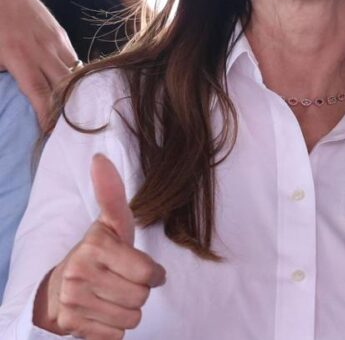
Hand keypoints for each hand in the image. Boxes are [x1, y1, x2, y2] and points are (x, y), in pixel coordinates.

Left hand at [0, 0, 78, 125]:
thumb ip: (3, 73)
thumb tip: (11, 94)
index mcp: (20, 57)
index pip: (41, 93)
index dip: (49, 115)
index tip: (52, 133)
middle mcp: (43, 50)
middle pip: (64, 84)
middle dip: (69, 108)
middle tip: (70, 128)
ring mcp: (54, 39)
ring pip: (73, 71)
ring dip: (75, 91)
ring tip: (77, 110)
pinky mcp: (59, 32)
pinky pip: (72, 57)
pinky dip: (74, 73)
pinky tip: (72, 83)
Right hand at [33, 154, 165, 338]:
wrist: (57, 290)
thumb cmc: (98, 254)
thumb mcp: (110, 224)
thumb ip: (112, 195)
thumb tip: (99, 158)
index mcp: (96, 245)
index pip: (148, 273)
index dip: (153, 275)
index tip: (145, 270)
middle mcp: (80, 272)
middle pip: (141, 298)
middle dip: (139, 292)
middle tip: (122, 282)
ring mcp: (73, 301)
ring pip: (130, 319)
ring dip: (127, 312)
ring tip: (112, 297)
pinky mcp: (71, 326)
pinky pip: (115, 336)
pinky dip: (113, 329)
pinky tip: (101, 313)